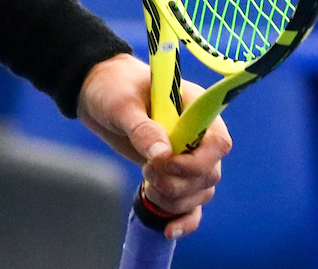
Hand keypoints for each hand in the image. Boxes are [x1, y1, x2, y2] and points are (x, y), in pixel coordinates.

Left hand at [77, 53, 230, 239]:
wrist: (99, 93)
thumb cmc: (114, 87)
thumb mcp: (122, 104)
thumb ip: (142, 127)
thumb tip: (162, 155)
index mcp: (194, 107)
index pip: (218, 141)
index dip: (198, 161)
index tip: (167, 163)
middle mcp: (197, 134)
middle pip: (209, 173)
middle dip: (179, 182)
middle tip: (147, 172)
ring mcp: (187, 155)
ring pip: (200, 192)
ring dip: (175, 200)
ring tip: (147, 187)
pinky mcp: (173, 173)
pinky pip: (191, 204)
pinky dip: (183, 219)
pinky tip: (168, 229)